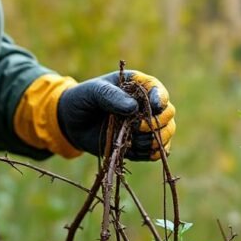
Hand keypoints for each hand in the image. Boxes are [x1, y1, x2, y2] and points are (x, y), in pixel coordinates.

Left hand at [57, 71, 175, 160]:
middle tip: (136, 126)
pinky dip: (151, 153)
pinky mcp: (140, 145)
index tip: (154, 106)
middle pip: (168, 114)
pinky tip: (135, 149)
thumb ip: (112, 96)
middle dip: (156, 122)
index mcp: (138, 86)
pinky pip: (157, 152)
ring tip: (132, 138)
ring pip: (166, 134)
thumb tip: (133, 108)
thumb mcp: (94, 92)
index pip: (159, 91)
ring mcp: (145, 127)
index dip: (160, 99)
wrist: (72, 122)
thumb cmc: (83, 99)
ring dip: (153, 139)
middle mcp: (146, 106)